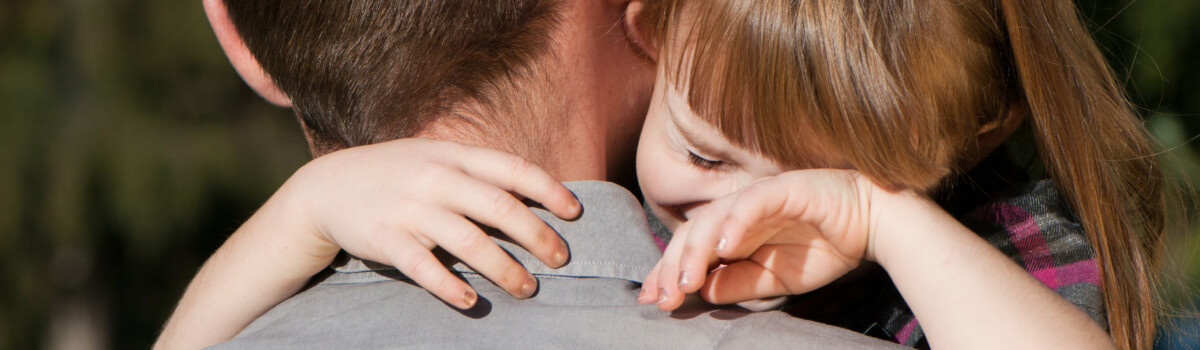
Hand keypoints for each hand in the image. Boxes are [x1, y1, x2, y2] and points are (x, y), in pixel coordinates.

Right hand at [284, 138, 579, 308]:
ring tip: (528, 287)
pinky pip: (423, 266)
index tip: (575, 212)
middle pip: (498, 207)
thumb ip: (479, 172)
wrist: (327, 187)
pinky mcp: (386, 238)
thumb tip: (534, 195)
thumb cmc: (397, 174)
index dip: (547, 190)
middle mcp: (435, 179)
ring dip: (503, 268)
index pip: (511, 168)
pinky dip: (449, 285)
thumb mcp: (436, 158)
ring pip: (468, 240)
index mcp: (453, 156)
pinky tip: (471, 300)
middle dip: (536, 235)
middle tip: (562, 259)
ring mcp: (410, 209)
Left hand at [640, 169, 878, 310]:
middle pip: (692, 232)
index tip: (653, 300)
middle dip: (672, 266)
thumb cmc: (824, 247)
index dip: (668, 272)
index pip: (690, 249)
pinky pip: (753, 202)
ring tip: (685, 280)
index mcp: (733, 231)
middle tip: (663, 297)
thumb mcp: (774, 279)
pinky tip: (722, 246)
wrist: (875, 223)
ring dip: (696, 249)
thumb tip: (701, 291)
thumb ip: (737, 283)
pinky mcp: (784, 188)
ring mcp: (758, 197)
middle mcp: (738, 211)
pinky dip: (735, 222)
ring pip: (714, 217)